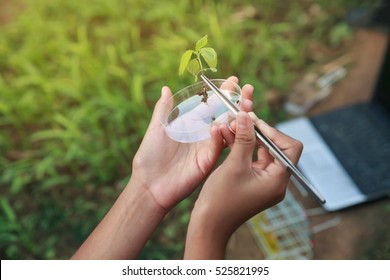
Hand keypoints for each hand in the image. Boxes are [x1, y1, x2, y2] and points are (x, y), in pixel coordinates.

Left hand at [129, 77, 240, 211]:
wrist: (148, 184)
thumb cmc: (149, 156)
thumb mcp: (156, 128)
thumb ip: (164, 109)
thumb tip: (166, 88)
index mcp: (191, 125)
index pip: (211, 106)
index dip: (222, 93)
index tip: (234, 80)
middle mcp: (202, 135)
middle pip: (224, 116)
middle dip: (236, 103)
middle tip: (247, 90)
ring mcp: (206, 148)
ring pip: (226, 131)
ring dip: (236, 118)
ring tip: (243, 105)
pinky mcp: (207, 162)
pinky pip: (217, 147)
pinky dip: (219, 137)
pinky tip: (218, 127)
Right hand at [184, 90, 302, 258]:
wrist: (209, 224)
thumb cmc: (221, 199)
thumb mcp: (234, 165)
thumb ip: (244, 138)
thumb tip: (247, 116)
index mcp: (278, 180)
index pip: (289, 147)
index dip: (273, 131)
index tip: (254, 121)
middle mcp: (276, 182)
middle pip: (276, 148)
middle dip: (259, 132)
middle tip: (241, 119)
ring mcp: (265, 182)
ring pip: (263, 152)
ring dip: (249, 138)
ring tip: (232, 126)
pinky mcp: (254, 182)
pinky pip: (254, 160)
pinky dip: (244, 148)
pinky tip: (230, 138)